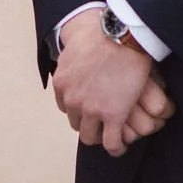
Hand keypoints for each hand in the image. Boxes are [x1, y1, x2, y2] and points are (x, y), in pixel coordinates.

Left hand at [51, 9, 172, 156]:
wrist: (121, 35)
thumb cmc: (101, 34)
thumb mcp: (73, 48)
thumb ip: (70, 64)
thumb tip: (72, 65)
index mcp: (61, 83)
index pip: (65, 106)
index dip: (79, 108)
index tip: (89, 107)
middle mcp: (72, 99)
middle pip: (76, 123)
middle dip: (87, 123)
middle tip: (101, 122)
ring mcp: (92, 110)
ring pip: (90, 137)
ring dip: (99, 137)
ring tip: (110, 136)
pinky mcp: (113, 116)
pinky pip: (111, 143)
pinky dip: (116, 148)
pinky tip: (121, 146)